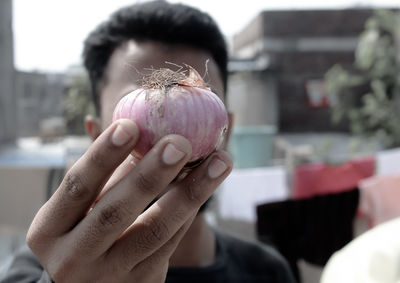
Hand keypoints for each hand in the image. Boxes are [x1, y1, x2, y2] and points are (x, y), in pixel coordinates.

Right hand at [26, 119, 231, 282]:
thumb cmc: (84, 235)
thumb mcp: (82, 210)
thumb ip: (105, 175)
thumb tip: (139, 126)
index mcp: (49, 230)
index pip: (76, 186)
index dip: (102, 154)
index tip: (130, 125)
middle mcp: (73, 257)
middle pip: (114, 211)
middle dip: (150, 174)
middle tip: (181, 142)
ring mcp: (108, 276)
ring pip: (154, 230)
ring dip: (191, 192)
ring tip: (220, 161)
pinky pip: (171, 242)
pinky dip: (189, 210)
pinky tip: (207, 183)